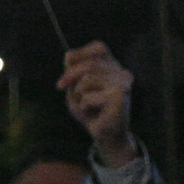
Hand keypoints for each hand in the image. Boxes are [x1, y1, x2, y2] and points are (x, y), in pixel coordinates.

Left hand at [56, 42, 136, 161]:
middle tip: (60, 87)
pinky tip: (94, 113)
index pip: (99, 47)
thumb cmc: (90, 110)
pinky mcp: (120, 98)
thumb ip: (72, 71)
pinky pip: (89, 97)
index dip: (80, 52)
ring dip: (78, 94)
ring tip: (85, 104)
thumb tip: (68, 56)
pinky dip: (84, 106)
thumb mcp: (76, 88)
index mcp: (113, 67)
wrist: (105, 135)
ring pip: (87, 80)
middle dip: (69, 75)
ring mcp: (123, 85)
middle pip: (88, 64)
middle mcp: (122, 73)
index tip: (66, 64)